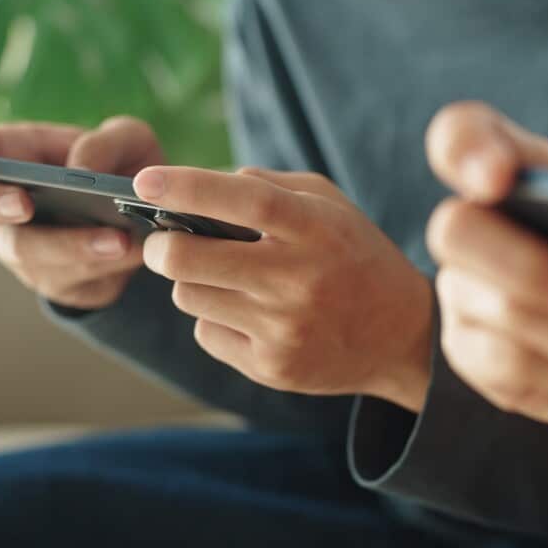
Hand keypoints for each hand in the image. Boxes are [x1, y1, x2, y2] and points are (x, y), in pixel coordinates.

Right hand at [0, 116, 159, 308]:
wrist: (149, 224)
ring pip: (24, 251)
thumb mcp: (128, 142)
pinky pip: (67, 279)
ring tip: (116, 238)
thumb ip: (107, 142)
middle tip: (23, 203)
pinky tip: (129, 252)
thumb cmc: (122, 169)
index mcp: (5, 155)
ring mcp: (20, 247)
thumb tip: (80, 170)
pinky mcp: (52, 281)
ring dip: (69, 244)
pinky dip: (100, 265)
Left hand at [132, 165, 432, 409]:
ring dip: (195, 282)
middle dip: (162, 246)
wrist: (403, 337)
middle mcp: (299, 281)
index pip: (245, 203)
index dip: (189, 188)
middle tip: (162, 242)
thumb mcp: (332, 207)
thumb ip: (270, 187)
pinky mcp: (273, 368)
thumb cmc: (357, 257)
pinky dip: (216, 319)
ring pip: (191, 297)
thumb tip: (201, 186)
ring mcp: (284, 330)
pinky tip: (249, 315)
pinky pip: (208, 334)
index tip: (145, 180)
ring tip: (226, 278)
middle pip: (192, 260)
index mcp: (317, 231)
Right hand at [426, 101, 547, 436]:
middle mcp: (469, 227)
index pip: (459, 136)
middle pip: (456, 230)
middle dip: (531, 265)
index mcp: (513, 175)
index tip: (498, 178)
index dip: (465, 148)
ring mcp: (459, 290)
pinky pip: (504, 365)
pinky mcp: (465, 350)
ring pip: (497, 311)